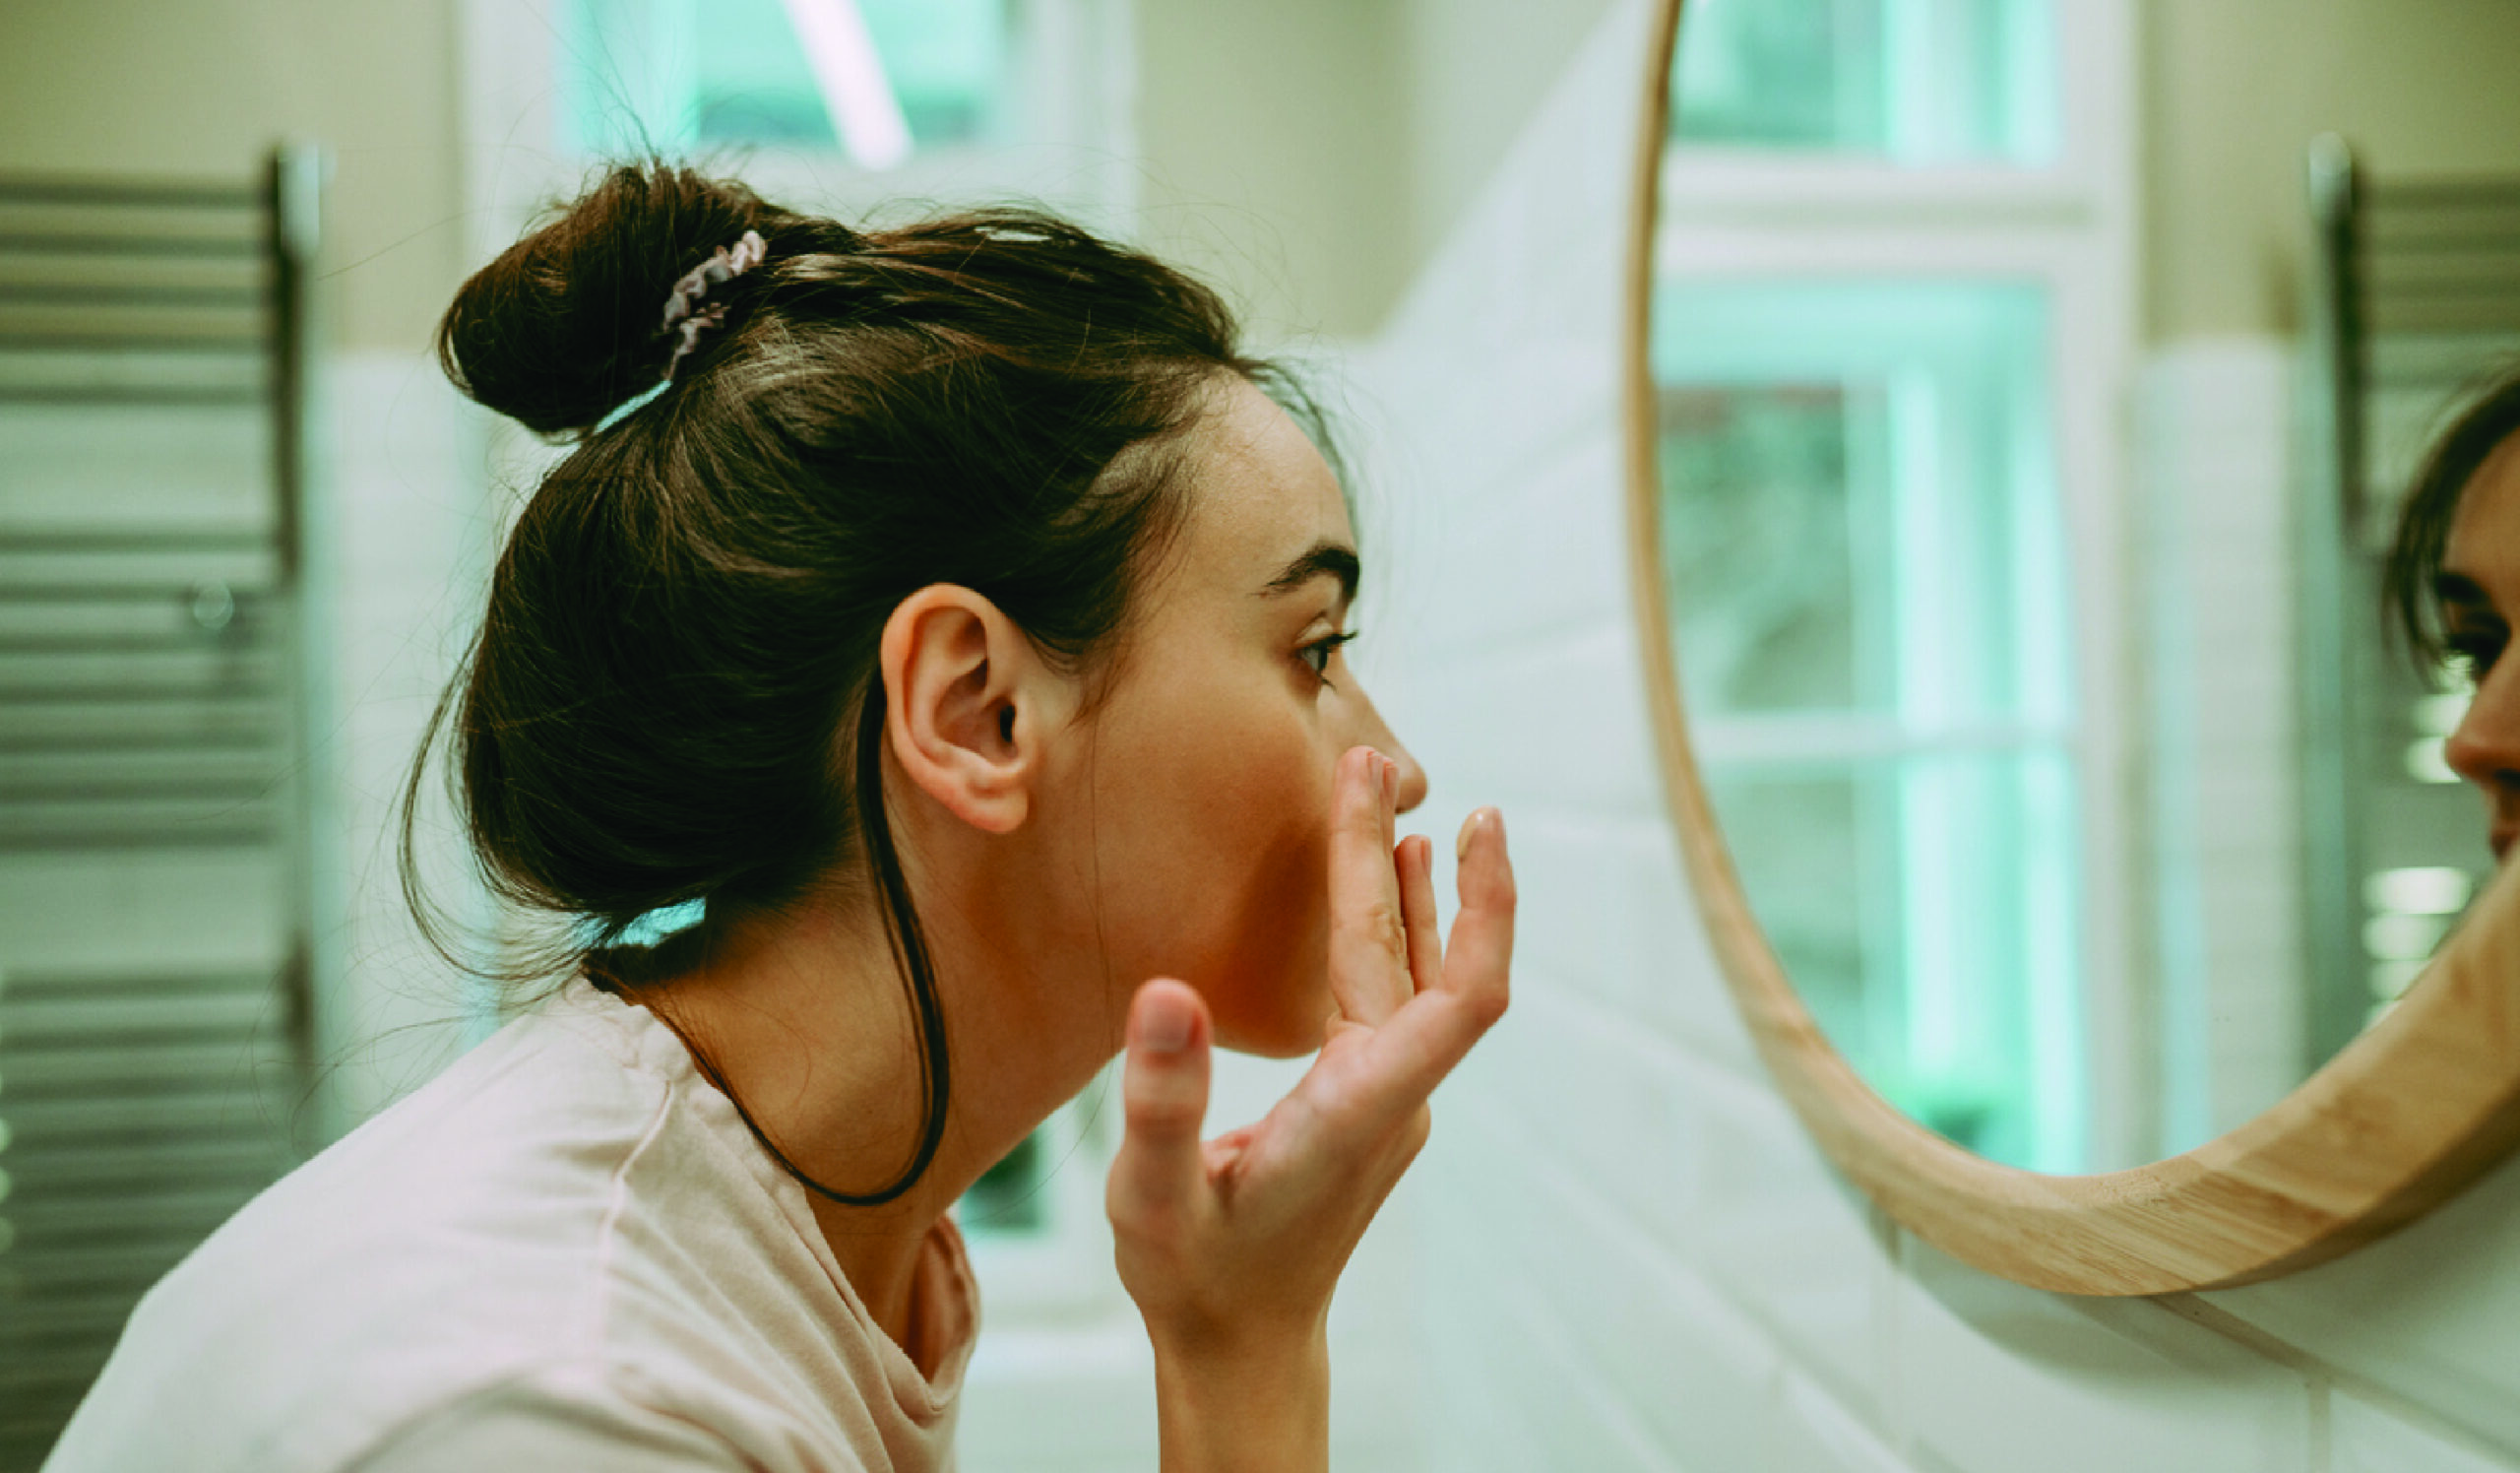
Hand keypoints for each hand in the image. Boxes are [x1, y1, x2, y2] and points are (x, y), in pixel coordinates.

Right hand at [1106, 746, 1513, 1406]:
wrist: (1239, 1345)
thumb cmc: (1196, 1278)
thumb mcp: (1154, 1195)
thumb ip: (1164, 1099)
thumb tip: (1168, 991)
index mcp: (1360, 1109)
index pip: (1460, 998)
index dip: (1480, 909)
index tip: (1475, 824)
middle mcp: (1391, 1096)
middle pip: (1421, 961)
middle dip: (1398, 858)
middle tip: (1366, 762)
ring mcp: (1386, 1098)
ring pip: (1411, 973)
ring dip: (1404, 889)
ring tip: (1388, 799)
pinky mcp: (1366, 1099)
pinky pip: (1394, 994)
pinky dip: (1390, 928)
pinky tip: (1386, 885)